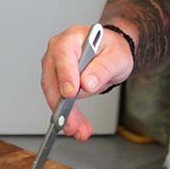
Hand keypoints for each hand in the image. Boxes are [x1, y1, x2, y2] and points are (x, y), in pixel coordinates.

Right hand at [40, 24, 134, 140]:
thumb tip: (87, 83)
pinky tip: (76, 127)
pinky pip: (58, 100)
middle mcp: (58, 50)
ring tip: (78, 130)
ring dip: (65, 115)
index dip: (65, 74)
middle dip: (61, 104)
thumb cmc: (112, 50)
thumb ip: (103, 68)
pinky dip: (68, 115)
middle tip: (72, 123)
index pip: (63, 54)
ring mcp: (54, 66)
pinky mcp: (56, 80)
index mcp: (72, 38)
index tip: (70, 93)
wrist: (110, 54)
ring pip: (53, 93)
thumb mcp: (116, 57)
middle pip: (52, 78)